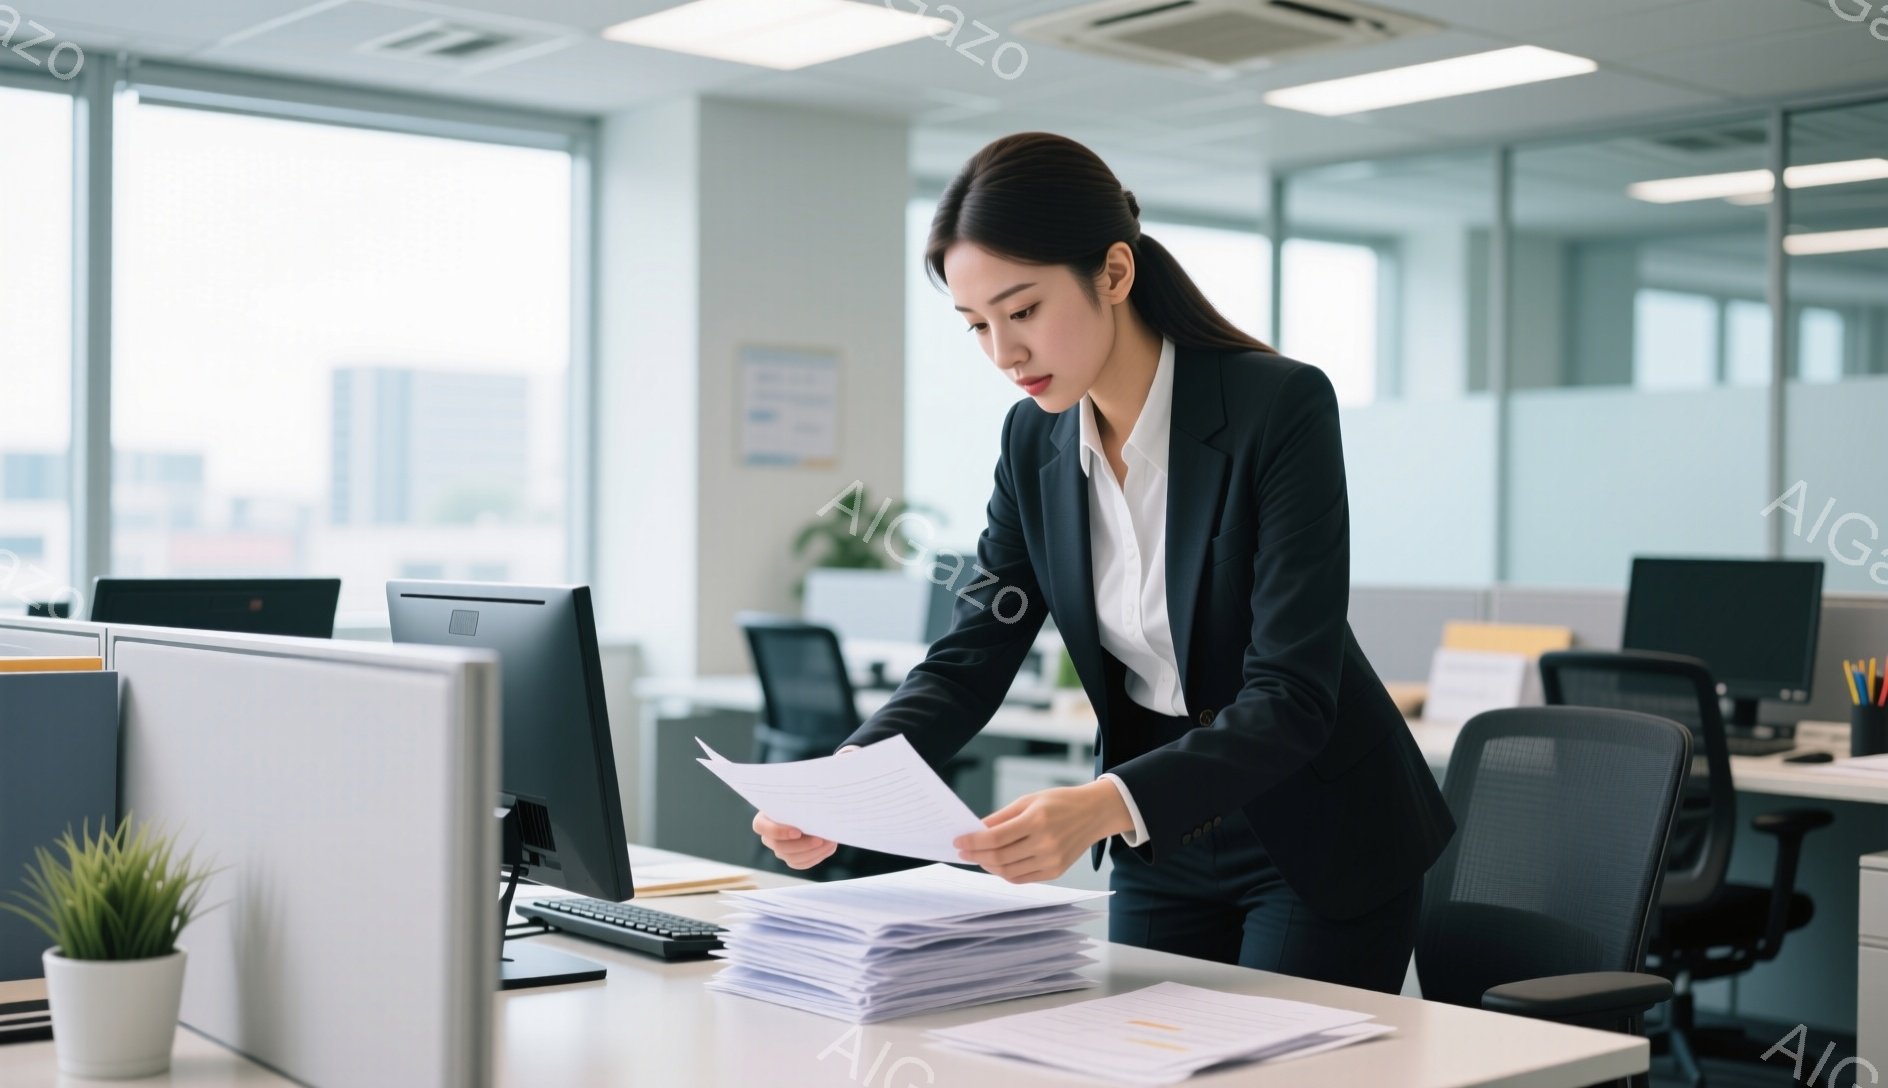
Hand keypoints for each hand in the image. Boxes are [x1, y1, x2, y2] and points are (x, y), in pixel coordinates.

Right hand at [751, 746, 859, 869]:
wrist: (812, 805)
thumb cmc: (805, 793)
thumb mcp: (805, 785)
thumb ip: (810, 782)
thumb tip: (832, 768)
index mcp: (764, 816)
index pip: (760, 827)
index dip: (777, 831)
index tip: (798, 831)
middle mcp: (768, 835)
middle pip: (778, 847)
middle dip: (802, 845)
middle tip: (821, 838)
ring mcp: (780, 848)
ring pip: (791, 858)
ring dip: (812, 852)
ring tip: (830, 841)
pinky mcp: (792, 858)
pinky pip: (800, 864)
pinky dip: (816, 857)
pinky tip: (829, 846)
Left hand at [954, 781, 1132, 883]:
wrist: (1094, 813)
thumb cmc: (1060, 802)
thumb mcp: (1029, 800)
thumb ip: (1001, 817)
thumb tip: (976, 830)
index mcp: (1037, 820)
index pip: (995, 837)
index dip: (973, 841)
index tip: (958, 842)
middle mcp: (1045, 843)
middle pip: (999, 857)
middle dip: (976, 855)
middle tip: (964, 851)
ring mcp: (1051, 860)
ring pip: (1008, 872)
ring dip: (988, 866)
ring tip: (979, 857)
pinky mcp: (1056, 872)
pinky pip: (1022, 879)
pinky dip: (1005, 873)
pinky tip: (998, 864)